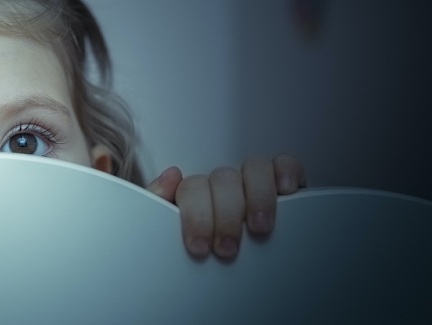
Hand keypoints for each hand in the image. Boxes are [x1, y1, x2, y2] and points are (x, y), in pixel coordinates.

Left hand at [144, 154, 306, 258]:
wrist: (230, 280)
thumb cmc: (198, 254)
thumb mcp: (171, 237)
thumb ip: (158, 205)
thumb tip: (170, 175)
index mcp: (196, 196)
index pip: (193, 187)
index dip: (196, 215)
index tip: (199, 247)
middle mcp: (224, 186)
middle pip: (223, 179)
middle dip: (226, 215)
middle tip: (227, 248)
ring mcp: (254, 183)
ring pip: (254, 168)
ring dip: (258, 197)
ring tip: (258, 228)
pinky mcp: (284, 186)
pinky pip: (286, 164)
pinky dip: (287, 171)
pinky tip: (286, 191)